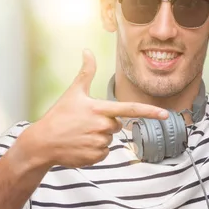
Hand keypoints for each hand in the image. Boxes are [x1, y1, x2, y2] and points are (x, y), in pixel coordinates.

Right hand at [17, 49, 167, 168]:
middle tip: (84, 122)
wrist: (43, 142)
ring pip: (110, 139)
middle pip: (116, 124)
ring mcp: (99, 143)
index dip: (150, 112)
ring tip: (80, 134)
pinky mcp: (96, 157)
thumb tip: (87, 50)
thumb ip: (86, 72)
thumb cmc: (59, 115)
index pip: (130, 110)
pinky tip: (80, 145)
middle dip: (104, 123)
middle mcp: (102, 127)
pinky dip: (95, 150)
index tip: (166, 115)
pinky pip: (104, 153)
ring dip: (98, 137)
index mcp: (99, 109)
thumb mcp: (73, 92)